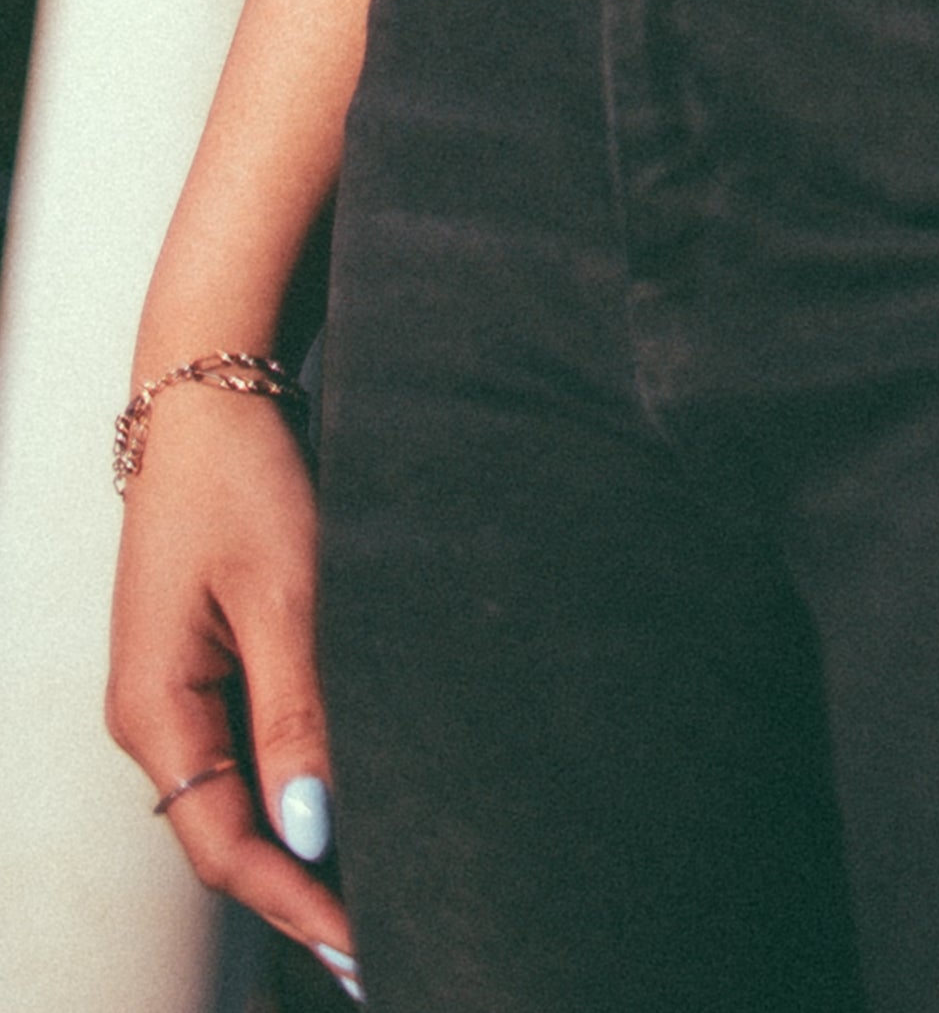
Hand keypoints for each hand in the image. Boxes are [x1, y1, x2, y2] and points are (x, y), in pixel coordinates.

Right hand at [106, 382, 358, 992]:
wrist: (213, 391)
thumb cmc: (243, 478)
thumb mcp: (285, 593)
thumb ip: (297, 711)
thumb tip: (312, 827)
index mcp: (157, 711)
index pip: (224, 846)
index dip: (294, 903)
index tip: (361, 947)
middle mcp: (158, 716)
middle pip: (230, 835)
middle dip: (302, 891)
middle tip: (383, 938)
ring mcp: (181, 691)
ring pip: (243, 797)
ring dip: (304, 842)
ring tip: (382, 887)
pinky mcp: (211, 663)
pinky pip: (251, 749)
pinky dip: (301, 784)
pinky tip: (353, 802)